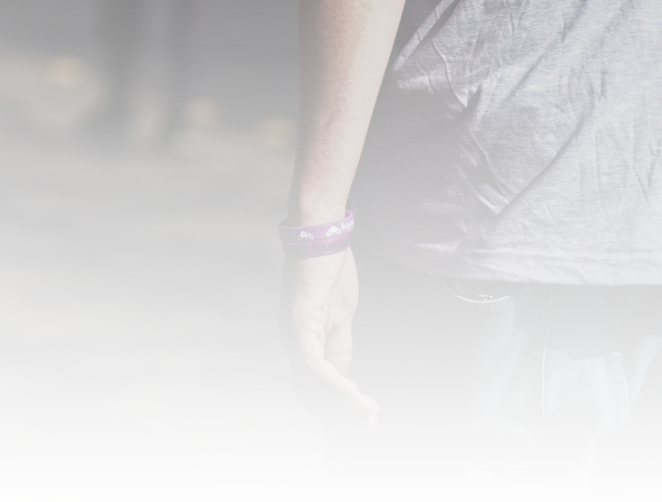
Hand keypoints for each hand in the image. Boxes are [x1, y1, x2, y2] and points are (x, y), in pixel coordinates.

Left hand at [281, 251, 376, 424]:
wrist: (323, 237)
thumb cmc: (330, 273)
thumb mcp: (340, 317)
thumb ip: (339, 345)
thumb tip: (343, 374)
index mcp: (301, 342)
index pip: (313, 389)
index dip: (337, 411)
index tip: (367, 422)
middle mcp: (292, 342)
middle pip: (308, 394)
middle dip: (340, 416)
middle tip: (369, 424)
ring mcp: (293, 331)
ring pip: (309, 384)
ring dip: (339, 403)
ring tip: (366, 411)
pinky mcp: (300, 319)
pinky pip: (311, 360)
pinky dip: (330, 382)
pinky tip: (351, 392)